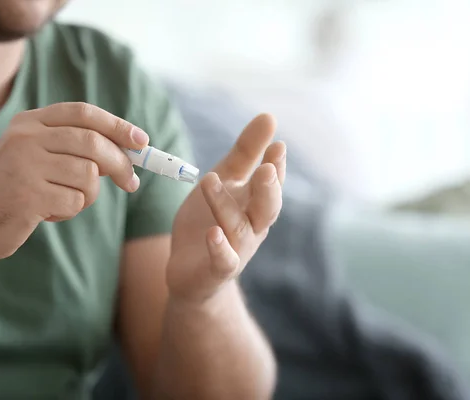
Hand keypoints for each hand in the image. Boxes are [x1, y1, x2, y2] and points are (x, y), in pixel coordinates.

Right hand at [0, 102, 148, 263]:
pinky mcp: (27, 195)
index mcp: (29, 123)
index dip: (117, 125)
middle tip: (131, 183)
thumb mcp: (37, 158)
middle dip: (120, 164)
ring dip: (86, 195)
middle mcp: (25, 137)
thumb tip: (128, 152)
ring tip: (62, 201)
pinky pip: (74, 201)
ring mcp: (24, 165)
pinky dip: (69, 211)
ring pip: (88, 175)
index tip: (142, 141)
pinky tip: (45, 213)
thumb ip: (73, 149)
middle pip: (92, 143)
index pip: (83, 113)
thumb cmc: (14, 192)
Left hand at [167, 114, 285, 302]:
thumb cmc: (210, 221)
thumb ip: (246, 152)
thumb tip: (270, 116)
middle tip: (266, 167)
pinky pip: (223, 260)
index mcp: (255, 203)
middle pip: (267, 208)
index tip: (278, 144)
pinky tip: (212, 234)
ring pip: (238, 228)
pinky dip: (219, 248)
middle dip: (268, 189)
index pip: (270, 183)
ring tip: (210, 180)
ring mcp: (237, 249)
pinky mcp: (217, 269)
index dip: (276, 166)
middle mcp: (252, 227)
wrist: (191, 272)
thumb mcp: (225, 181)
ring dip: (225, 205)